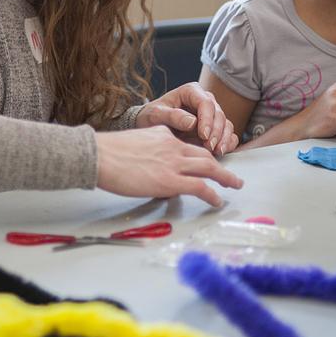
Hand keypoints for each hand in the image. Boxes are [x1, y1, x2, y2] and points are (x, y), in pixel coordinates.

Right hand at [95, 126, 243, 206]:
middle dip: (221, 166)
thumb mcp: (134, 142)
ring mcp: (173, 163)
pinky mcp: (170, 181)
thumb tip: (149, 165)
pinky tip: (217, 201)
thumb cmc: (107, 152)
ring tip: (235, 186)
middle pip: (205, 155)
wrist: (100, 155)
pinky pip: (200, 187)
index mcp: (163, 135)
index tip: (204, 162)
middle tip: (231, 176)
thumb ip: (147, 149)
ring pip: (209, 168)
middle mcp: (173, 147)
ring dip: (225, 178)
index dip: (199, 155)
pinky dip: (212, 195)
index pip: (187, 145)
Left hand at [136, 82, 237, 154]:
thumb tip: (192, 122)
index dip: (207, 119)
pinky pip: (229, 134)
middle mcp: (205, 100)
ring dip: (223, 139)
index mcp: (191, 92)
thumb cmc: (152, 116)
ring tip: (215, 151)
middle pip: (218, 114)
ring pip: (226, 124)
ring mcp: (212, 114)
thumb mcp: (155, 115)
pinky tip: (221, 152)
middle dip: (216, 132)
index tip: (203, 135)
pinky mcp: (215, 128)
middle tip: (209, 147)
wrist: (151, 126)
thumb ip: (172, 117)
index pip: (206, 103)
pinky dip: (228, 143)